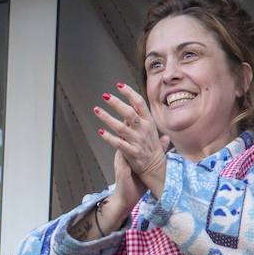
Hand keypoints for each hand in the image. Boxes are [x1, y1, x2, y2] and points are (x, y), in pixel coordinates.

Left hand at [95, 83, 169, 197]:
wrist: (156, 169)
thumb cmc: (152, 150)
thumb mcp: (153, 132)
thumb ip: (146, 121)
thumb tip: (141, 110)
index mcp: (149, 123)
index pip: (140, 104)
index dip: (129, 93)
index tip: (119, 85)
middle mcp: (144, 130)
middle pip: (129, 113)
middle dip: (117, 103)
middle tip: (105, 96)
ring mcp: (138, 141)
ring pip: (121, 127)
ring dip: (107, 118)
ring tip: (96, 110)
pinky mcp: (132, 152)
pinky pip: (119, 143)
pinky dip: (109, 138)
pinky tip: (100, 132)